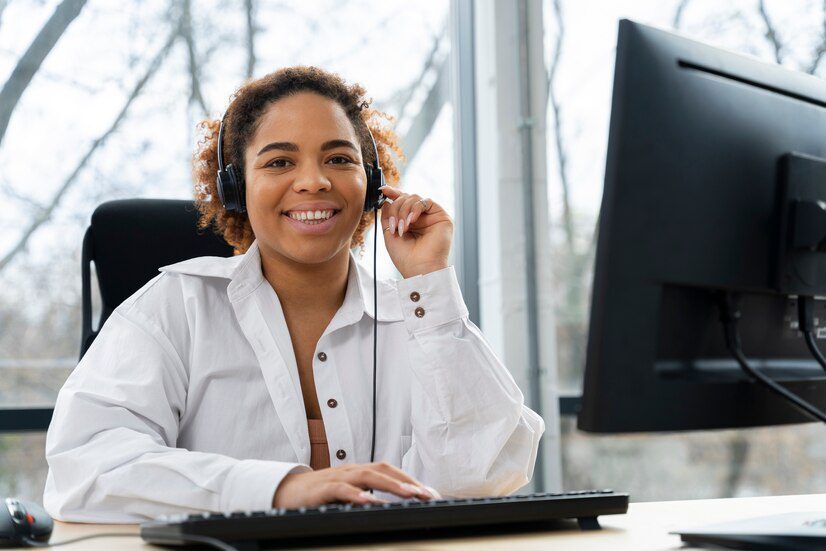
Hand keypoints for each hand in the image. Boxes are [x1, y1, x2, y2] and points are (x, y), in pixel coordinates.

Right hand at [272, 462, 437, 507]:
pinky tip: (369, 501)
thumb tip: (391, 506)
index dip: (409, 479)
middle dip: (407, 480)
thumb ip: (366, 496)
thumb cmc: (318, 494)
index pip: (388, 470)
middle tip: (427, 494)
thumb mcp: (346, 494)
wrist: (285, 492)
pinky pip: (340, 489)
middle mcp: (350, 471)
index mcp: (358, 472)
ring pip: (367, 475)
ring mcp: (336, 477)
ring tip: (408, 494)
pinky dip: (356, 494)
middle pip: (382, 468)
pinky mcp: (321, 490)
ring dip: (390, 484)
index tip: (430, 493)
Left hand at [378, 186, 452, 278]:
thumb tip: (387, 200)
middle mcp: (421, 218)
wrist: (419, 269)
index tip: (383, 190)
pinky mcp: (442, 217)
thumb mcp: (390, 233)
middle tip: (394, 225)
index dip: (393, 194)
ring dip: (404, 210)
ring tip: (403, 227)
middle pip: (406, 198)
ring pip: (414, 198)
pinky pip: (426, 201)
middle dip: (396, 208)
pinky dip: (415, 208)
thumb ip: (388, 216)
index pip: (402, 202)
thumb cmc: (406, 258)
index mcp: (410, 222)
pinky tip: (412, 221)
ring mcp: (431, 217)